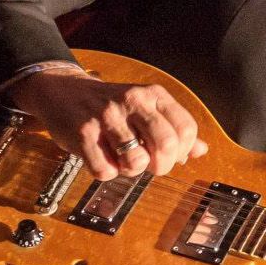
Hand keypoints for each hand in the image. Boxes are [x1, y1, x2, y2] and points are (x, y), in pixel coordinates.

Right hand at [8, 68, 207, 180]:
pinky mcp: (83, 133)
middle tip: (150, 166)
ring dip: (132, 170)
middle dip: (161, 166)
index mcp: (153, 95)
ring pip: (136, 161)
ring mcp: (107, 116)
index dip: (182, 152)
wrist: (63, 92)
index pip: (186, 129)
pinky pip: (105, 170)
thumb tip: (202, 150)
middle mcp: (132, 101)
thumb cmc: (111, 107)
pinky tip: (102, 159)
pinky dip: (106, 172)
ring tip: (123, 160)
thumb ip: (174, 128)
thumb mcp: (146, 109)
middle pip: (165, 145)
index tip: (171, 156)